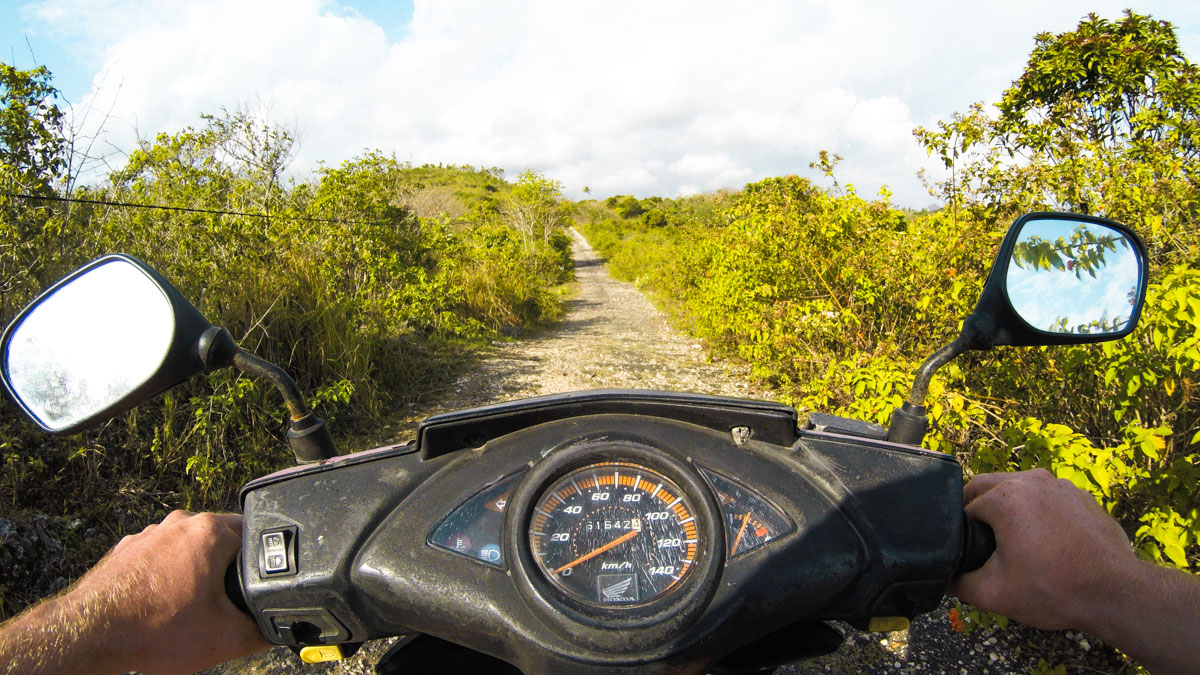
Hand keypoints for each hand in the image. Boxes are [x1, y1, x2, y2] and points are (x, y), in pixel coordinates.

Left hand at [0, 510, 269, 673]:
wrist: (89, 636)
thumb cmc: (153, 630)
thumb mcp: (225, 638)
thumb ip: (263, 630)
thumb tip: (278, 628)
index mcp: (211, 532)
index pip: (257, 533)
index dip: (263, 563)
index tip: (257, 587)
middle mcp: (181, 523)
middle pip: (223, 539)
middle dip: (229, 568)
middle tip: (226, 603)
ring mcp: (150, 534)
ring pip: (190, 548)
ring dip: (197, 572)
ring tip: (192, 608)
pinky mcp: (127, 549)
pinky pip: (161, 558)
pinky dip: (168, 577)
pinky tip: (163, 606)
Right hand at [949, 468, 1136, 631]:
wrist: (1116, 593)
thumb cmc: (1055, 589)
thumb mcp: (994, 594)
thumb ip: (958, 583)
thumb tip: (946, 577)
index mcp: (1005, 497)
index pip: (965, 506)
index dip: (962, 531)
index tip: (971, 553)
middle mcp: (1031, 480)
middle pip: (987, 486)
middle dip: (979, 510)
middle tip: (983, 543)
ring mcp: (1060, 484)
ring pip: (1018, 488)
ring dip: (1008, 508)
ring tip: (1014, 541)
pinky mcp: (1080, 495)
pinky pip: (1046, 496)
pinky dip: (1037, 511)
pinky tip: (1045, 540)